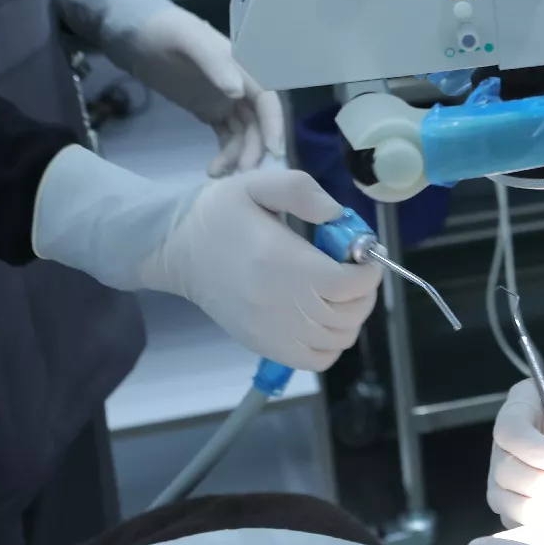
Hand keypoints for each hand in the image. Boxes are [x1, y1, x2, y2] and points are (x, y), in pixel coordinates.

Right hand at [33, 147, 379, 369]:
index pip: (348, 285)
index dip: (368, 271)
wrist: (175, 247)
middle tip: (355, 270)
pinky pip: (315, 360)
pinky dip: (332, 344)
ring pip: (338, 339)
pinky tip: (324, 318)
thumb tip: (339, 216)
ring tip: (340, 292)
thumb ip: (304, 192)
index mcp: (283, 263)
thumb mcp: (258, 184)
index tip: (364, 254)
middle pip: (349, 314)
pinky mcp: (261, 345)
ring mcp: (270, 330)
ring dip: (352, 316)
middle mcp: (279, 303)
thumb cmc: (219, 213)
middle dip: (365, 291)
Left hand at [56, 0, 282, 173]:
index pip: (268, 99)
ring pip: (244, 134)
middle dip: (255, 148)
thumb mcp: (188, 39)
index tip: (273, 152)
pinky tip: (214, 169)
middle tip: (241, 174)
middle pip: (259, 122)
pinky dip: (226, 154)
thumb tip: (237, 93)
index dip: (274, 124)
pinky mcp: (210, 110)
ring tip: (218, 174)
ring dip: (238, 155)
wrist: (133, 35)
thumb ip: (215, 62)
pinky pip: (226, 136)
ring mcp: (226, 99)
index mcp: (242, 67)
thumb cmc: (163, 31)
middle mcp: (241, 85)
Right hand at [488, 366, 543, 526]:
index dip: (538, 454)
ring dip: (540, 511)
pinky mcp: (524, 500)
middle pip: (504, 471)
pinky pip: (516, 521)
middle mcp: (510, 439)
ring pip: (504, 500)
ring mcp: (513, 472)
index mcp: (524, 403)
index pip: (510, 431)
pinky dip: (540, 527)